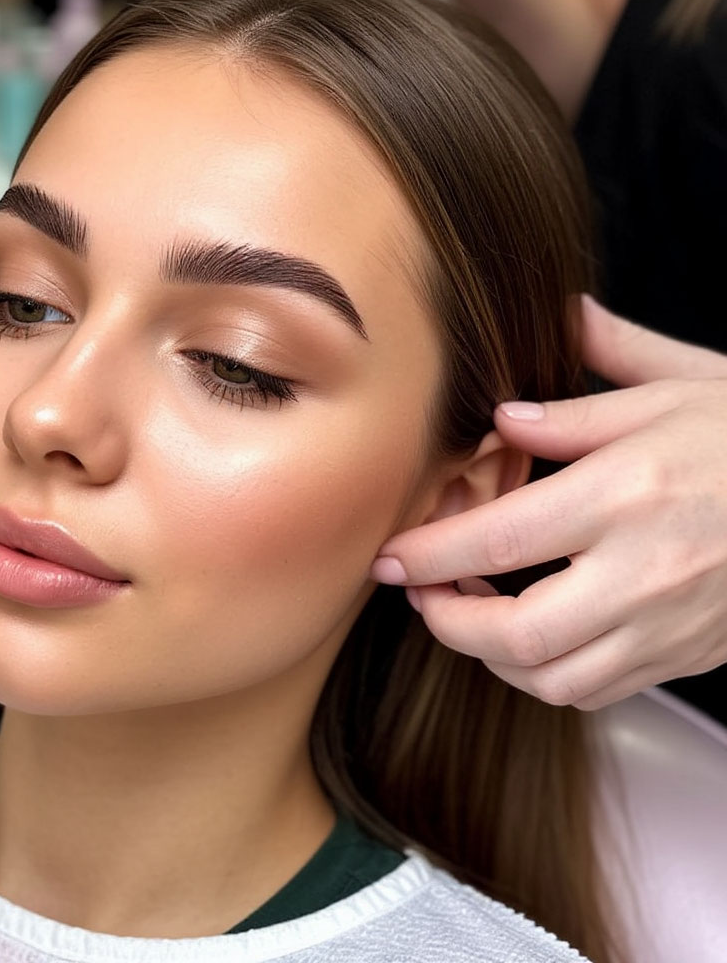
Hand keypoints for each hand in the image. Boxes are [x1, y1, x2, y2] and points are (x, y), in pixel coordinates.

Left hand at [372, 295, 726, 709]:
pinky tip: (525, 637)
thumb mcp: (676, 385)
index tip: (388, 558)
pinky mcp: (687, 655)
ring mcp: (669, 623)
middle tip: (420, 593)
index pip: (496, 541)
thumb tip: (502, 412)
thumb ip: (579, 399)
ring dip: (490, 655)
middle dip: (447, 623)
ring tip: (463, 613)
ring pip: (553, 678)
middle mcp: (644, 570)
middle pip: (516, 633)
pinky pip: (595, 691)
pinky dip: (542, 675)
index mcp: (627, 493)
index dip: (426, 556)